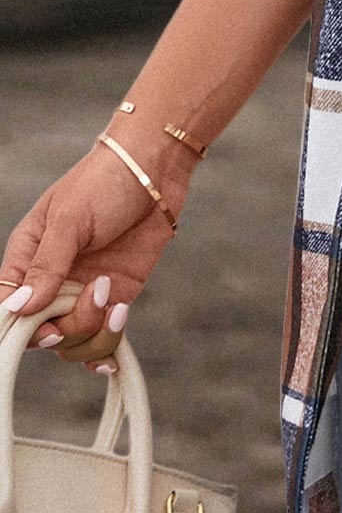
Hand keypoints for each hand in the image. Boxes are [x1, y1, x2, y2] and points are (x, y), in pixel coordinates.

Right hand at [0, 129, 197, 372]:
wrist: (156, 168)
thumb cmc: (104, 181)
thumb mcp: (69, 218)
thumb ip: (47, 264)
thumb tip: (19, 308)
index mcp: (27, 257)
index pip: (7, 308)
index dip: (20, 328)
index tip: (45, 327)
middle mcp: (52, 281)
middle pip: (41, 332)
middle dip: (64, 329)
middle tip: (92, 299)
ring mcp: (83, 291)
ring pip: (74, 340)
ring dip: (92, 332)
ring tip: (113, 299)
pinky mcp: (116, 295)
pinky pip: (103, 335)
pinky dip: (109, 343)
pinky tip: (119, 324)